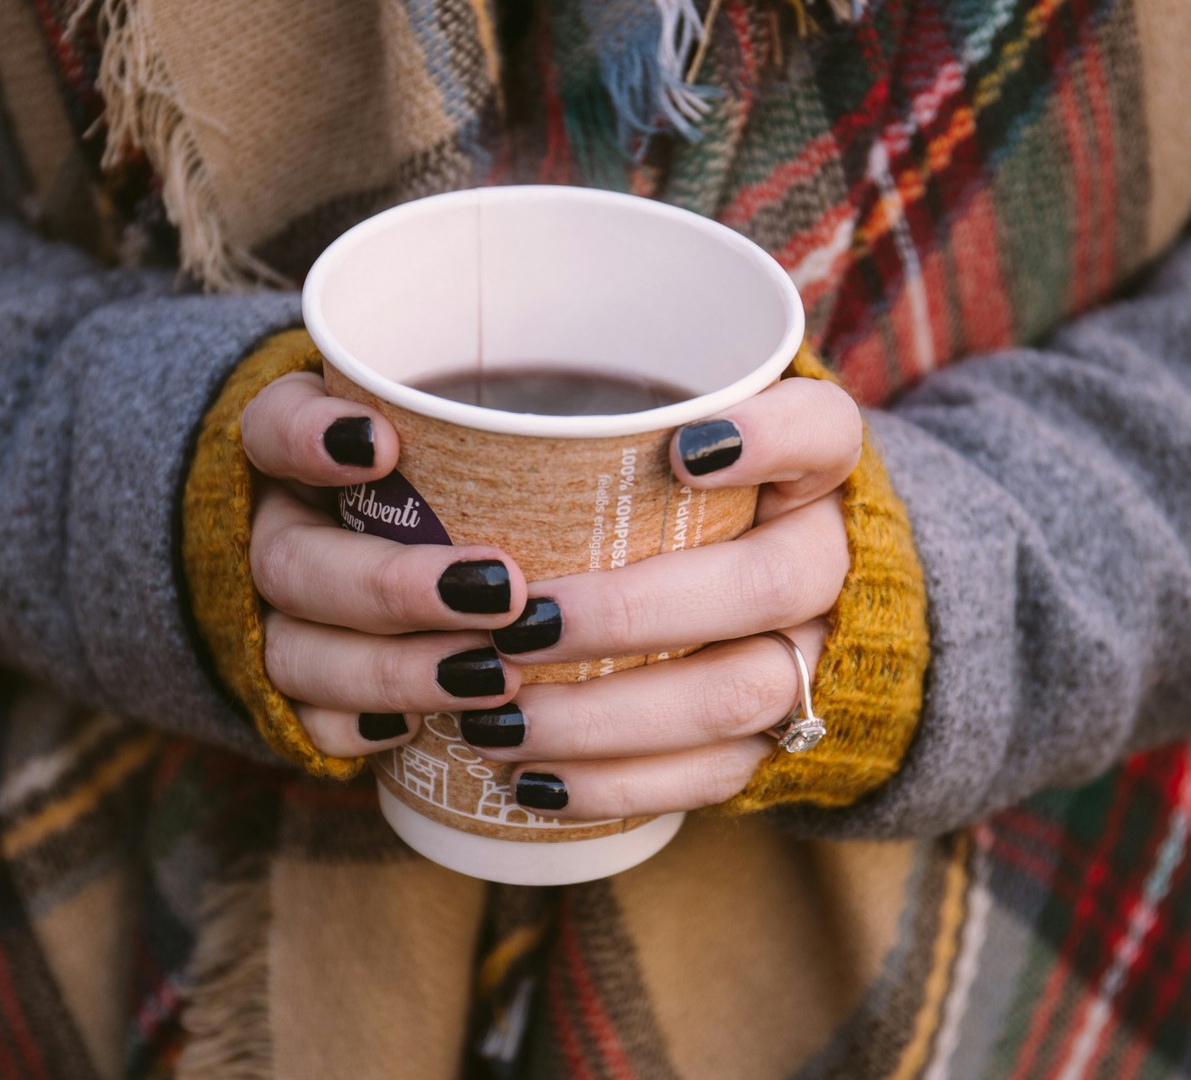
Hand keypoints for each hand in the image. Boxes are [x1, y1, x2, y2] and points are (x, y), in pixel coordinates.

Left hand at [241, 373, 861, 819]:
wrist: (759, 574)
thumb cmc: (656, 485)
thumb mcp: (632, 421)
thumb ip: (557, 403)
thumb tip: (361, 431)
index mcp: (811, 463)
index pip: (825, 430)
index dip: (770, 438)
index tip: (680, 449)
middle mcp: (829, 554)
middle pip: (773, 583)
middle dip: (637, 611)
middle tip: (517, 622)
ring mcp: (814, 652)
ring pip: (742, 695)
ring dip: (611, 714)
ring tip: (497, 720)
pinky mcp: (775, 737)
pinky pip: (716, 777)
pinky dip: (618, 786)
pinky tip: (530, 785)